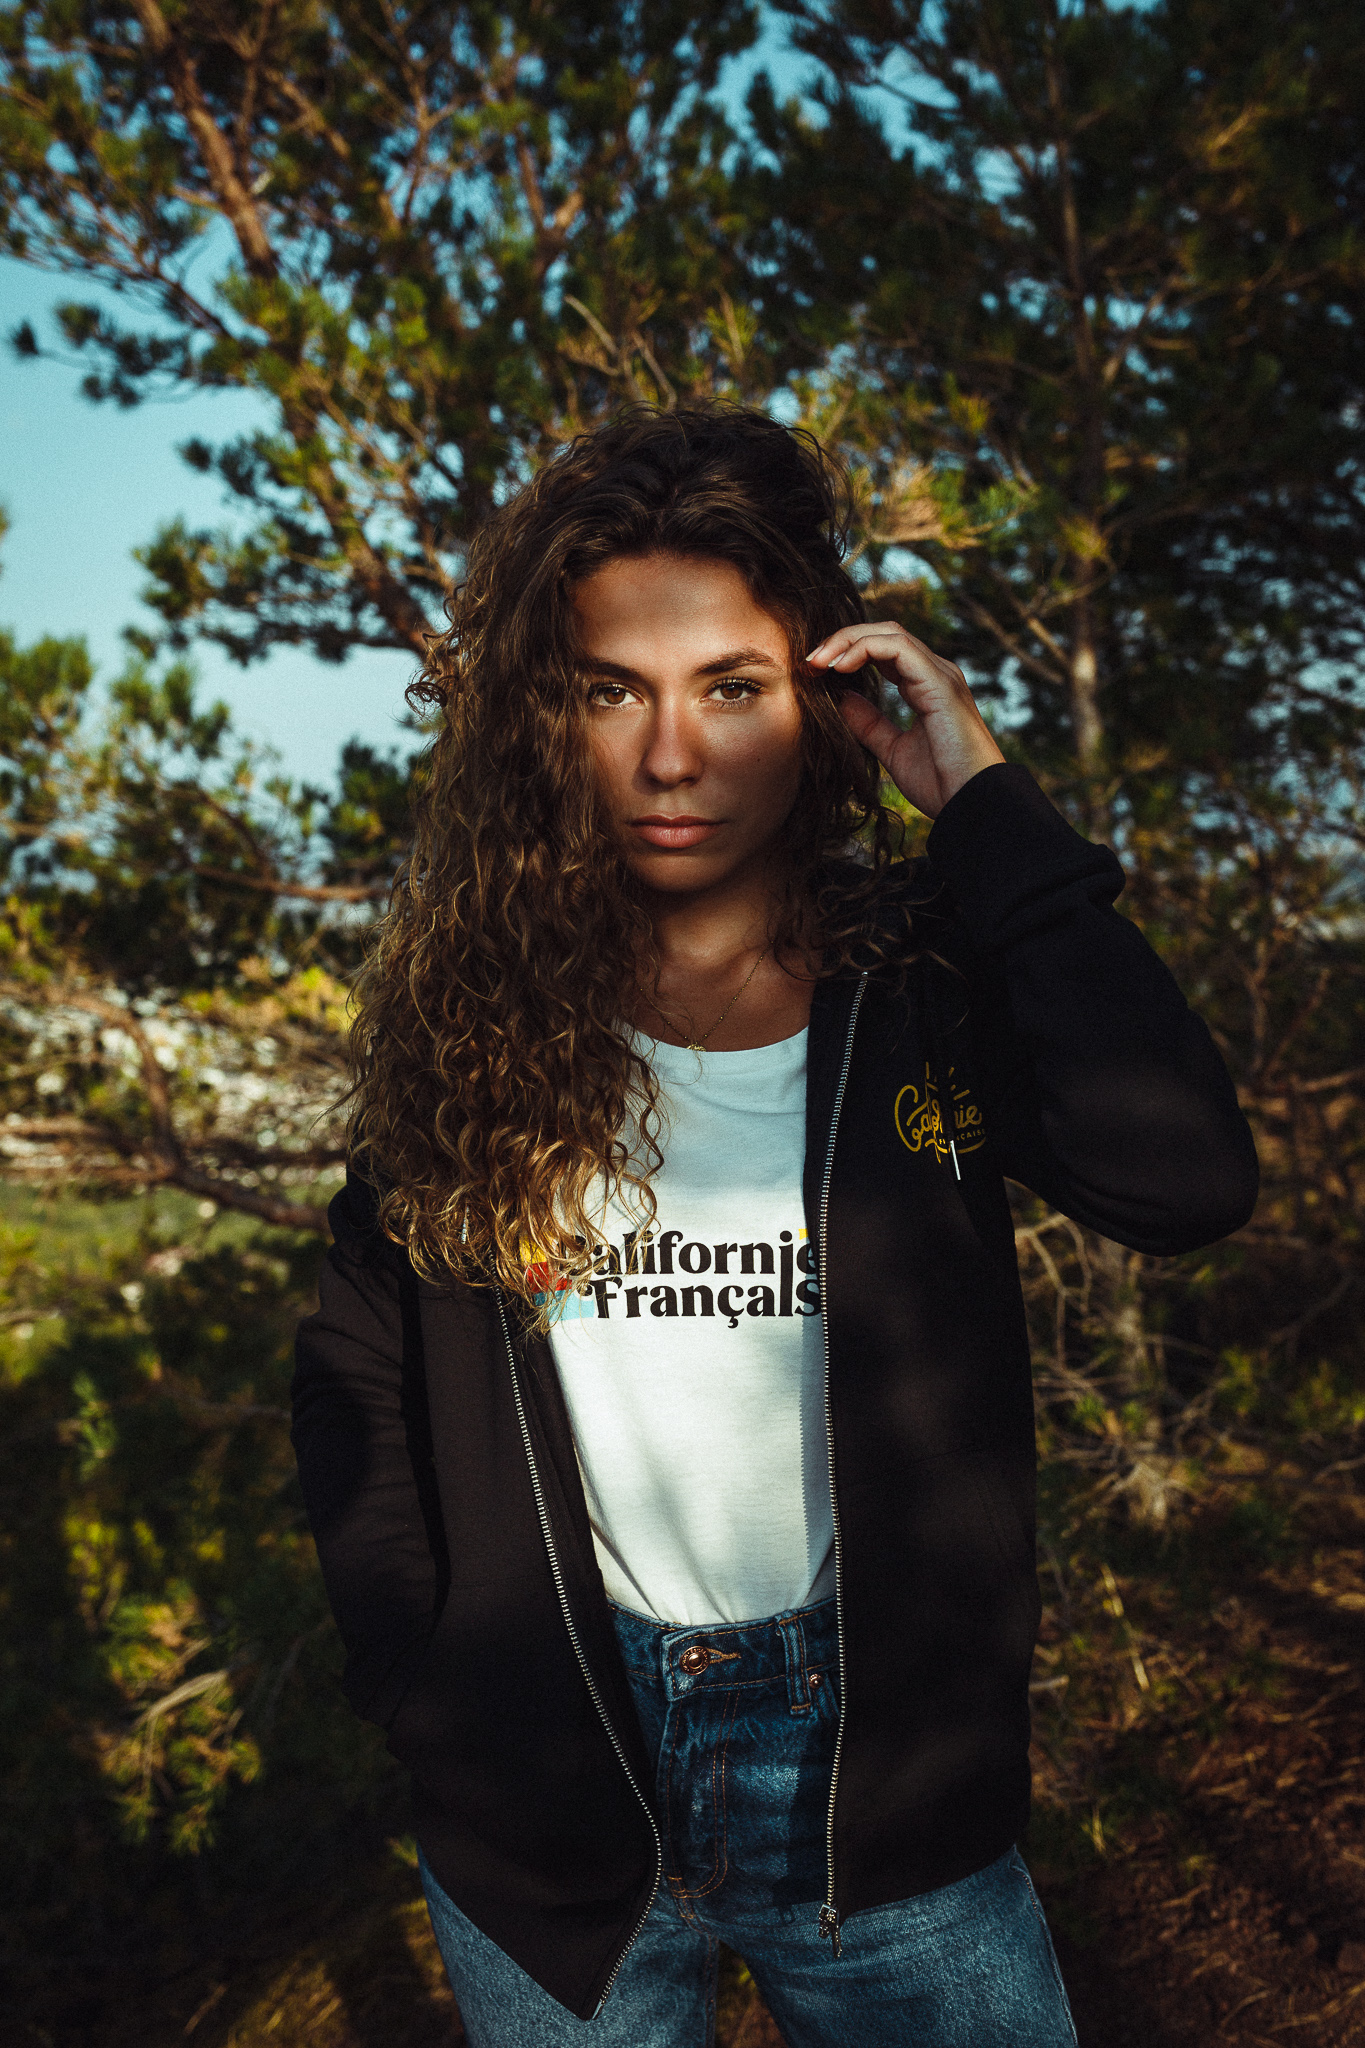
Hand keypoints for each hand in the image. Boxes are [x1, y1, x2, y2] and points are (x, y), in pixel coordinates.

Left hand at [808, 622, 1004, 819]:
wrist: (972, 805)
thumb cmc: (942, 784)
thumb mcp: (893, 751)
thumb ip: (870, 725)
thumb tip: (842, 700)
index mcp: (926, 686)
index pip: (884, 650)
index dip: (847, 653)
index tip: (814, 672)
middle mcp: (935, 673)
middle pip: (884, 633)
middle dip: (842, 640)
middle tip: (809, 662)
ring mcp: (940, 674)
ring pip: (890, 633)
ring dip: (848, 641)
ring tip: (819, 661)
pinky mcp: (940, 683)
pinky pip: (898, 648)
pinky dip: (865, 649)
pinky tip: (841, 666)